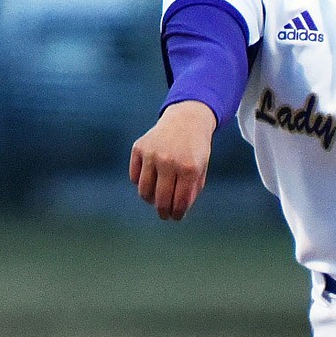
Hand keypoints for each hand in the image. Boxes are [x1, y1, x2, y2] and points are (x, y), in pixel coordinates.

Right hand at [129, 100, 215, 219]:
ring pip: (144, 191)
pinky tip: (150, 180)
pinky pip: (135, 177)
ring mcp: (152, 154)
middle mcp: (169, 161)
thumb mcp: (200, 170)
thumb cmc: (195, 149)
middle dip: (163, 212)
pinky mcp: (139, 148)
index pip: (179, 202)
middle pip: (160, 199)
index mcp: (189, 168)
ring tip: (156, 199)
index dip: (177, 214)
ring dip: (150, 199)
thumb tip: (177, 212)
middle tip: (164, 215)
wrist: (187, 119)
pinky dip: (141, 183)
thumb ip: (190, 192)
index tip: (176, 217)